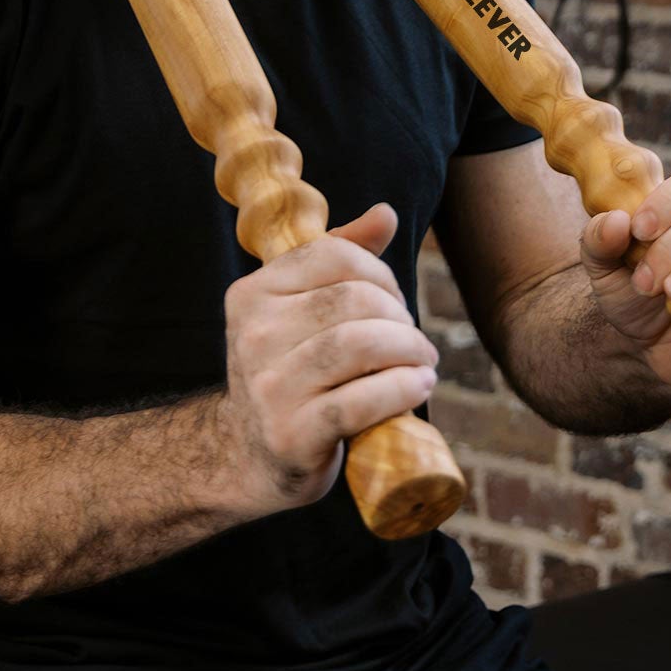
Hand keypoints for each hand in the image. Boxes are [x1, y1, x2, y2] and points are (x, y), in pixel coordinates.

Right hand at [217, 203, 437, 516]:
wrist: (247, 456)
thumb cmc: (289, 372)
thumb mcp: (298, 311)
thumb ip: (339, 258)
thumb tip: (384, 214)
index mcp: (251, 294)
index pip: (333, 256)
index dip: (381, 273)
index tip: (395, 301)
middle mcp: (253, 335)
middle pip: (354, 301)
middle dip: (400, 317)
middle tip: (415, 341)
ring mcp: (269, 387)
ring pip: (360, 345)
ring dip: (409, 351)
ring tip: (424, 363)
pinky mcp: (292, 434)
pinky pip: (362, 401)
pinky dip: (403, 389)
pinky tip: (419, 387)